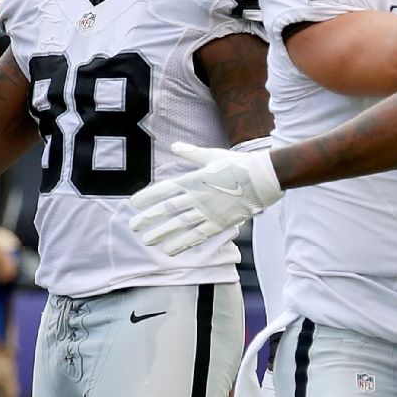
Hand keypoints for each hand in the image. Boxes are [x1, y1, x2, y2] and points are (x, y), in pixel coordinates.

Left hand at [129, 142, 283, 255]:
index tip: (133, 204)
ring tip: (147, 240)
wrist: (262, 178)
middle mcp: (198, 197)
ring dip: (162, 233)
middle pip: (168, 210)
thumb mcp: (212, 155)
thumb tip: (175, 146)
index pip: (164, 190)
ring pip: (180, 225)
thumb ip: (191, 153)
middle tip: (134, 226)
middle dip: (149, 218)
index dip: (147, 197)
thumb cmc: (238, 164)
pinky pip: (198, 235)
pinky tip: (171, 250)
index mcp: (194, 179)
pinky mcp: (220, 223)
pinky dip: (183, 243)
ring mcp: (208, 212)